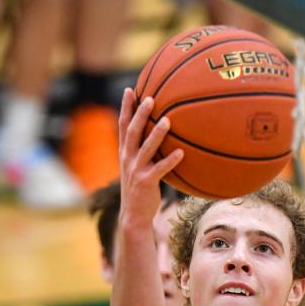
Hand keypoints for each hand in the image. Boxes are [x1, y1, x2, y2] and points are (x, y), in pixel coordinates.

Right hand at [118, 88, 183, 225]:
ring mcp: (136, 170)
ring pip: (146, 148)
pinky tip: (181, 152)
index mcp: (124, 153)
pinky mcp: (146, 182)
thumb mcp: (137, 167)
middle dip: (140, 113)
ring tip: (167, 120)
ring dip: (156, 134)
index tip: (130, 90)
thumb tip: (159, 135)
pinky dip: (170, 160)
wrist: (134, 215)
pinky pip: (160, 169)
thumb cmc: (140, 189)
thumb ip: (143, 151)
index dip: (125, 108)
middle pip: (132, 131)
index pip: (123, 125)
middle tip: (150, 98)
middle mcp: (127, 158)